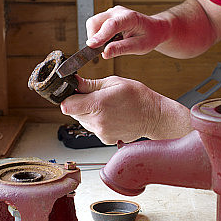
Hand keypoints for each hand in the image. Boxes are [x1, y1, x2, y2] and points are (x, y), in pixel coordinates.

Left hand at [60, 75, 191, 143]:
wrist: (154, 116)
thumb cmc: (138, 97)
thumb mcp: (114, 82)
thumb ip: (91, 84)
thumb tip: (75, 83)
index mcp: (98, 104)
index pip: (66, 105)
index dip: (68, 98)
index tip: (75, 93)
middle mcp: (97, 121)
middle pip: (73, 113)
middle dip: (79, 104)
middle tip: (95, 98)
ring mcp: (101, 132)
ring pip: (82, 121)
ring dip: (88, 113)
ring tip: (106, 107)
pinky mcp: (105, 139)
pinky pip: (92, 128)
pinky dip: (97, 122)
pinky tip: (111, 116)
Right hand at [86, 6, 168, 59]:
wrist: (153, 29)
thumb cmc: (149, 36)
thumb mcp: (139, 46)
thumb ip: (121, 49)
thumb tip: (105, 53)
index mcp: (130, 17)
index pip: (111, 25)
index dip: (100, 36)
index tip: (92, 46)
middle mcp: (118, 11)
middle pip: (95, 22)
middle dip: (93, 38)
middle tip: (101, 51)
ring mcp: (111, 12)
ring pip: (92, 24)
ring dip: (95, 37)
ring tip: (109, 45)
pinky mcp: (107, 16)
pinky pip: (95, 25)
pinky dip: (97, 35)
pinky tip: (109, 41)